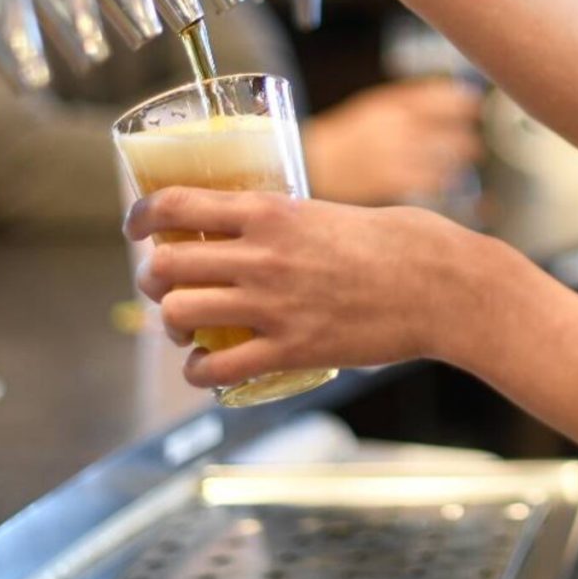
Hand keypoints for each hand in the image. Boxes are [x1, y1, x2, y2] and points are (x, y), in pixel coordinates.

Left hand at [129, 190, 506, 388]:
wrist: (440, 286)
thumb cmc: (398, 242)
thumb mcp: (328, 211)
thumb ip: (285, 221)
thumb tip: (253, 229)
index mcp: (270, 212)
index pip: (175, 205)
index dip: (141, 217)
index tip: (137, 226)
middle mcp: (261, 256)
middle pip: (164, 267)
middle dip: (152, 278)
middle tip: (165, 286)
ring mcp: (273, 306)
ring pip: (179, 316)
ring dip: (172, 325)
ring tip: (187, 328)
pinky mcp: (290, 350)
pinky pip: (216, 370)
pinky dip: (198, 372)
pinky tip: (206, 367)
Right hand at [302, 78, 483, 206]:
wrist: (316, 165)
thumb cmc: (350, 134)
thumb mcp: (375, 106)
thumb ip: (410, 101)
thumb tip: (452, 93)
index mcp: (390, 105)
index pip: (436, 97)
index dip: (462, 100)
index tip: (477, 102)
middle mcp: (395, 128)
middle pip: (447, 129)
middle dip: (467, 135)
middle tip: (476, 137)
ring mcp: (396, 156)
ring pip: (444, 157)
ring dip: (462, 157)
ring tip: (471, 155)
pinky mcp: (394, 182)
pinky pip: (432, 181)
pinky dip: (446, 179)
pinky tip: (452, 178)